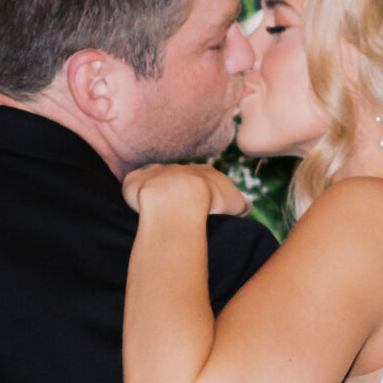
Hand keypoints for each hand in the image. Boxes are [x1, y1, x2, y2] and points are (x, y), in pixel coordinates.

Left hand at [122, 163, 250, 218]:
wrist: (177, 199)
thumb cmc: (209, 202)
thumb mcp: (236, 204)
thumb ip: (242, 204)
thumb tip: (247, 205)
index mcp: (204, 172)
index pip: (206, 179)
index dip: (205, 193)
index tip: (204, 209)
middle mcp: (180, 168)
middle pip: (180, 179)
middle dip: (180, 193)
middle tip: (181, 214)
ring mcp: (156, 173)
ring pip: (157, 180)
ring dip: (157, 193)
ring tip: (160, 213)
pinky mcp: (135, 181)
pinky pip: (134, 185)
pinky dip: (135, 194)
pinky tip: (141, 207)